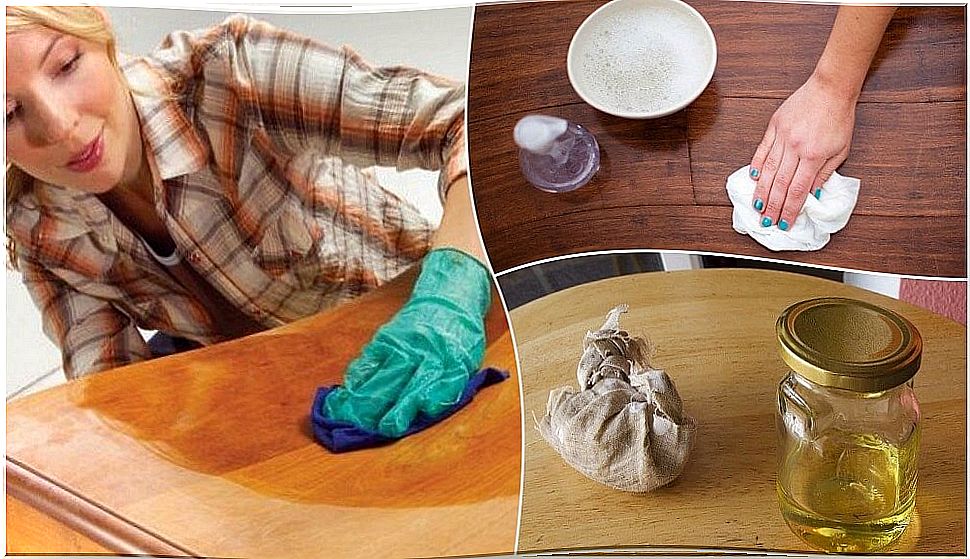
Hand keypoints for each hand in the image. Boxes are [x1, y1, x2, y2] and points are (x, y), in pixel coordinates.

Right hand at [322, 248, 490, 437]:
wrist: (449, 296)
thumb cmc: (460, 338)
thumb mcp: (467, 362)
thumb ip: (450, 387)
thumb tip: (426, 409)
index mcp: (448, 361)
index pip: (427, 388)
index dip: (408, 408)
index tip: (394, 426)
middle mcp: (422, 353)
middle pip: (398, 386)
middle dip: (382, 411)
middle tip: (371, 430)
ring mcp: (401, 345)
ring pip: (379, 377)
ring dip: (364, 401)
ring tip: (351, 419)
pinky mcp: (385, 338)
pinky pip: (367, 361)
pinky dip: (357, 379)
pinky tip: (349, 393)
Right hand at [749, 75, 857, 230]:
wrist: (831, 89)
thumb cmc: (839, 118)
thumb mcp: (841, 150)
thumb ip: (825, 173)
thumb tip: (811, 194)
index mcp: (814, 155)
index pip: (798, 190)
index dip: (790, 209)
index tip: (785, 222)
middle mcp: (795, 147)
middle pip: (779, 184)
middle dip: (772, 206)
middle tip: (766, 221)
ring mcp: (782, 136)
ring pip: (767, 170)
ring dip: (761, 191)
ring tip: (757, 206)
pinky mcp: (774, 126)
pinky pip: (762, 150)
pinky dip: (756, 165)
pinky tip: (752, 178)